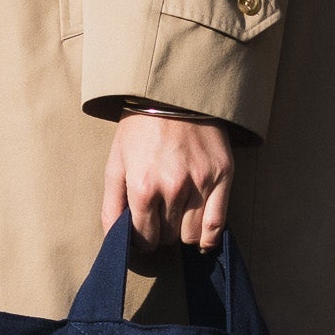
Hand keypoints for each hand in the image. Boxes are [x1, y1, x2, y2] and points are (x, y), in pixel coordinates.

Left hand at [102, 112, 233, 251]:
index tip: (143, 232)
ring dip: (182, 231)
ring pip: (191, 235)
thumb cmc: (139, 130)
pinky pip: (217, 224)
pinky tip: (201, 238)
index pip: (144, 237)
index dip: (141, 240)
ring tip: (177, 216)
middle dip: (161, 231)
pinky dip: (208, 238)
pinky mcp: (223, 175)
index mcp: (143, 186)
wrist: (173, 94)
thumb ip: (112, 206)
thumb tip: (114, 240)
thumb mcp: (115, 164)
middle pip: (168, 237)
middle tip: (159, 216)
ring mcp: (201, 182)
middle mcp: (174, 188)